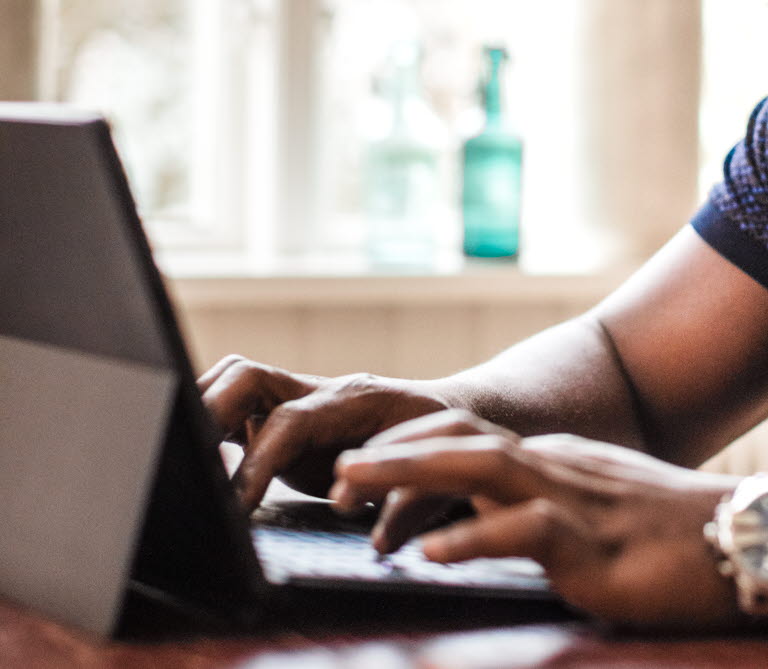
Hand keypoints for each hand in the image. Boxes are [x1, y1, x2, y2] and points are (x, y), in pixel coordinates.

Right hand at [197, 354, 445, 509]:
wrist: (448, 418)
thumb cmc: (440, 446)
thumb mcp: (428, 473)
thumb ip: (400, 501)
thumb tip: (366, 527)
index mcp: (355, 400)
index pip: (291, 421)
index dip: (257, 462)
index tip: (235, 505)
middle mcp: (319, 390)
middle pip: (248, 375)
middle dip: (212, 412)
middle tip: (192, 464)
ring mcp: (298, 396)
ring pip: (237, 379)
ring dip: (204, 411)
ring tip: (182, 458)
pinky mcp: (284, 415)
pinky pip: (238, 404)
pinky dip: (211, 424)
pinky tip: (197, 460)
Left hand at [329, 409, 741, 628]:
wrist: (750, 538)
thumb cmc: (679, 537)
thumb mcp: (601, 517)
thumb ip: (545, 515)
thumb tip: (484, 529)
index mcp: (557, 462)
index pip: (471, 440)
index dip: (411, 446)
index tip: (361, 459)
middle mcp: (558, 468)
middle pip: (462, 443)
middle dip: (394, 450)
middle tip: (333, 465)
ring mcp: (575, 500)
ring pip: (481, 473)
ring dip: (411, 476)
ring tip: (353, 486)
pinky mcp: (594, 544)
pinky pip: (524, 534)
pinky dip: (473, 541)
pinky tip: (433, 555)